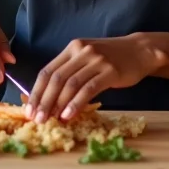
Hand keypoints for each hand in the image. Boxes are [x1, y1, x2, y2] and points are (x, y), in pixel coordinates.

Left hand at [26, 34, 166, 122]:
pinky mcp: (110, 71)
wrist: (140, 50)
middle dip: (44, 100)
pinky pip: (89, 88)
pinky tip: (69, 115)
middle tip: (37, 119)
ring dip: (58, 104)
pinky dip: (77, 103)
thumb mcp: (87, 58)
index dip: (36, 91)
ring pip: (71, 84)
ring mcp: (97, 60)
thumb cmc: (111, 58)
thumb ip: (70, 72)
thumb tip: (49, 99)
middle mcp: (82, 51)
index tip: (28, 109)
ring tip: (50, 120)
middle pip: (56, 78)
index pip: (48, 70)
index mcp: (72, 48)